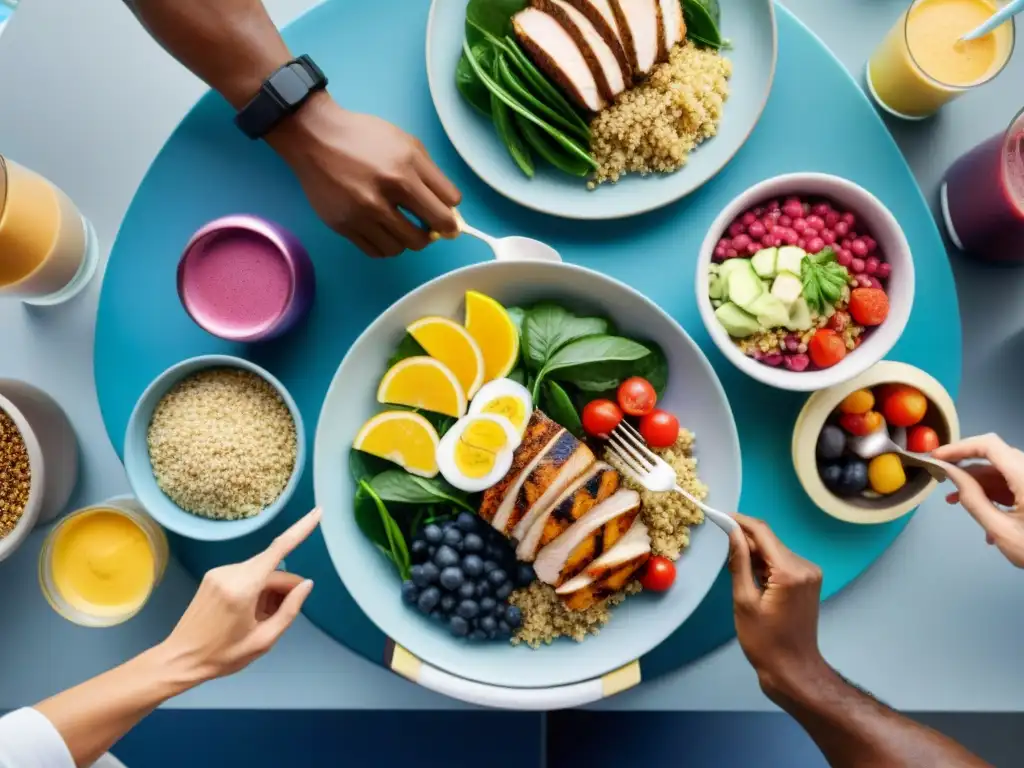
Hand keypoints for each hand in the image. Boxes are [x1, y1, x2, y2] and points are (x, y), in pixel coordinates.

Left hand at [160, 508, 321, 682]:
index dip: (301, 529)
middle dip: (285, 587)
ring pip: (260, 571)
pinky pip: (247, 575)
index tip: (317, 512)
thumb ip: (290, 610)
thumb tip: (306, 584)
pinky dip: (257, 589)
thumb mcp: (264, 640)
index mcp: (242, 588)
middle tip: (285, 615)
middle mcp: (230, 572)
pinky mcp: (213, 576)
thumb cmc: (223, 656)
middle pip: (272, 568)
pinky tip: (251, 612)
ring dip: (270, 591)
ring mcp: (219, 572)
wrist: (180, 660)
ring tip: (262, 620)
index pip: (278, 550)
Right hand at [271, 94, 460, 256]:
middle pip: (425, 238)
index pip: (445, 211)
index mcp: (404, 172)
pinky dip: (385, 244)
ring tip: (401, 224)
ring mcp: (361, 215)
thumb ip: (432, 176)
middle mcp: (384, 196)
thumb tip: (451, 209)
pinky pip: (376, 251)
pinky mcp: (344, 226)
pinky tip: (382, 229)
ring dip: (406, 240)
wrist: (315, 137)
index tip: (445, 214)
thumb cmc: (364, 137)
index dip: (450, 215)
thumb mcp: (407, 143)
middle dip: (432, 234)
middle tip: (425, 224)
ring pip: (401, 248)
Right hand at [727, 513, 828, 702]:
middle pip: (770, 540)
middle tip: (723, 552)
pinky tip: (753, 579)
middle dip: (746, 540)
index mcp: (790, 571)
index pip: (763, 532)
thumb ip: (739, 562)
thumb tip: (732, 533)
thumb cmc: (764, 641)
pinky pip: (783, 562)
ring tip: (737, 571)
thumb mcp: (744, 601)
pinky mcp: (809, 581)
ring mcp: (811, 573)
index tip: (719, 516)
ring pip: (776, 550)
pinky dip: (766, 564)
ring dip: (756, 554)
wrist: (793, 670)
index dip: (740, 521)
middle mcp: (805, 566)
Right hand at [933, 434, 1023, 566]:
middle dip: (966, 466)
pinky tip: (982, 513)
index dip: (960, 447)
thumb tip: (951, 473)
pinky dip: (993, 493)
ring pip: (1001, 470)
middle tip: (942, 476)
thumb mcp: (1001, 530)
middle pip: (995, 456)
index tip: (937, 458)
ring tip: (954, 502)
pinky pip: (1011, 483)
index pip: (989, 446)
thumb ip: (973, 499)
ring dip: (978, 483)